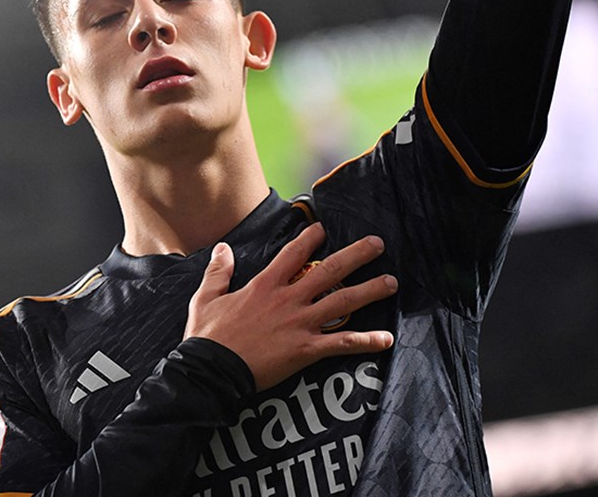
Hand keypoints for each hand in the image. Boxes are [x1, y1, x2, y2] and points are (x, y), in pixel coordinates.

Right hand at [184, 222, 396, 390]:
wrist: (212, 370)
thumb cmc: (207, 336)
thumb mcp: (205, 297)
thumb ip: (218, 271)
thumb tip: (222, 248)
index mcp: (264, 285)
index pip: (292, 254)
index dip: (309, 239)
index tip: (324, 228)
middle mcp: (287, 299)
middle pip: (328, 271)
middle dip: (356, 256)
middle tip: (377, 245)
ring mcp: (299, 324)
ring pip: (342, 302)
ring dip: (369, 291)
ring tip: (392, 283)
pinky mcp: (305, 350)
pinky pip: (342, 344)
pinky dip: (366, 342)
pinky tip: (386, 339)